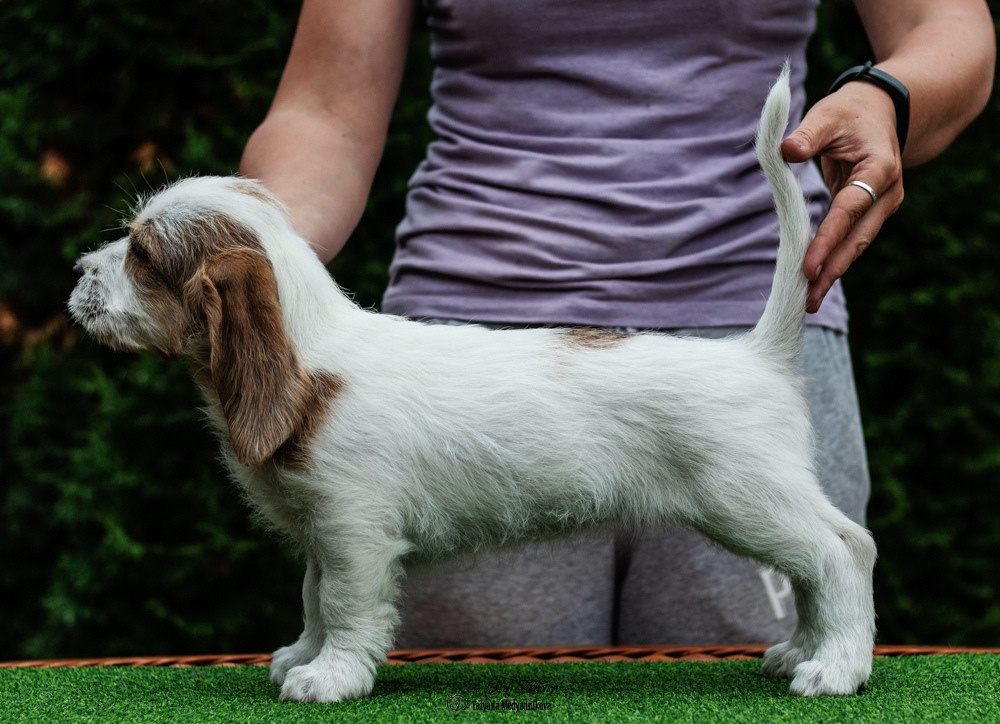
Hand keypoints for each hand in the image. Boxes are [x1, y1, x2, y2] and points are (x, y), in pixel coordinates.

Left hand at [781, 81, 903, 312]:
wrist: (881, 111)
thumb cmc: (849, 113)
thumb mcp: (827, 115)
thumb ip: (808, 134)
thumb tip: (786, 151)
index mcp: (879, 170)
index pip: (848, 212)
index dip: (827, 241)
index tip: (808, 268)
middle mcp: (886, 194)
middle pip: (857, 239)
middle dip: (832, 271)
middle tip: (808, 301)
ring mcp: (881, 206)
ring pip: (856, 245)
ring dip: (833, 273)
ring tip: (809, 302)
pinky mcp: (870, 213)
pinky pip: (850, 240)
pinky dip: (833, 261)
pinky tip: (816, 283)